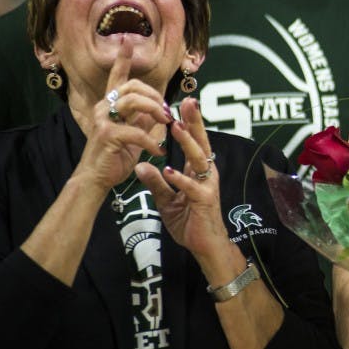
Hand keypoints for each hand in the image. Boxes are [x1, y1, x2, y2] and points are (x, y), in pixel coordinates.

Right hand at [76, 36, 173, 191]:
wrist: (97, 179)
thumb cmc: (116, 156)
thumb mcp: (135, 135)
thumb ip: (144, 120)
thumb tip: (159, 111)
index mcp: (111, 104)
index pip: (118, 77)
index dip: (123, 59)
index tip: (127, 41)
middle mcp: (104, 107)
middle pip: (133, 86)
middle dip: (155, 95)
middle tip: (168, 112)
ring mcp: (104, 120)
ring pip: (133, 101)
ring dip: (155, 110)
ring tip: (166, 123)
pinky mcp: (107, 135)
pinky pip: (135, 131)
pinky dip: (152, 141)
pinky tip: (159, 151)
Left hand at [135, 97, 230, 260]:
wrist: (204, 246)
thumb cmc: (189, 221)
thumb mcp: (166, 200)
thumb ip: (156, 182)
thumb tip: (140, 165)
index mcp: (198, 171)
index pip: (194, 142)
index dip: (190, 123)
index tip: (183, 104)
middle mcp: (206, 174)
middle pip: (201, 143)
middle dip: (194, 122)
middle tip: (188, 102)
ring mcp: (207, 186)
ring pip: (199, 159)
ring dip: (187, 143)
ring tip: (177, 127)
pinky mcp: (205, 200)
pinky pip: (192, 187)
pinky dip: (180, 178)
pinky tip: (168, 170)